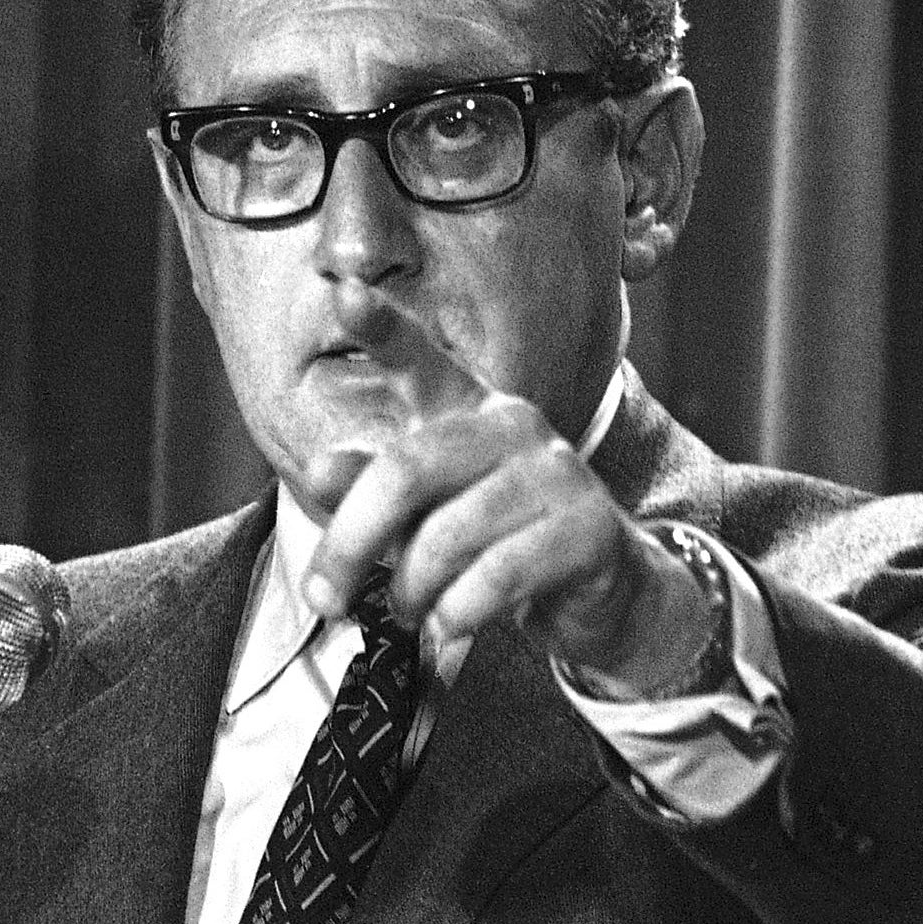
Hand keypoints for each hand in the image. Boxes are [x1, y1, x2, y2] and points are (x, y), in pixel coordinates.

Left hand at [299, 295, 713, 695]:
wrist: (603, 596)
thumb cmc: (499, 545)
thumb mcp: (428, 517)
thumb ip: (372, 492)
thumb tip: (320, 468)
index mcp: (470, 411)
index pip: (422, 361)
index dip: (383, 328)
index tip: (345, 294)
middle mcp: (514, 426)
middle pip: (406, 471)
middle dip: (351, 542)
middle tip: (325, 597)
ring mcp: (557, 473)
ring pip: (448, 537)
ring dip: (412, 592)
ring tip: (410, 613)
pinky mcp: (588, 529)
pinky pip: (498, 577)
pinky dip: (458, 615)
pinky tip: (451, 629)